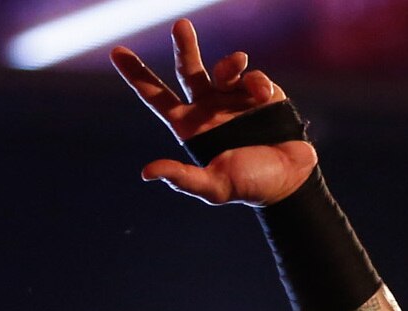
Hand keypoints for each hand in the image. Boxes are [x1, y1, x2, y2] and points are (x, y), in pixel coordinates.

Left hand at [114, 20, 316, 206]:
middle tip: (181, 26)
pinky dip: (257, 81)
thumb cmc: (251, 186)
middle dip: (184, 46)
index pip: (156, 96)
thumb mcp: (215, 186)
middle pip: (187, 69)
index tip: (116, 51)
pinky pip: (252, 76)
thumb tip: (147, 172)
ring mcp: (233, 98)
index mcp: (190, 126)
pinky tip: (263, 96)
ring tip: (238, 67)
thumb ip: (183, 178)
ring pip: (224, 67)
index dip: (136, 75)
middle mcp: (208, 107)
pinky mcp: (259, 93)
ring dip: (229, 64)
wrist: (292, 180)